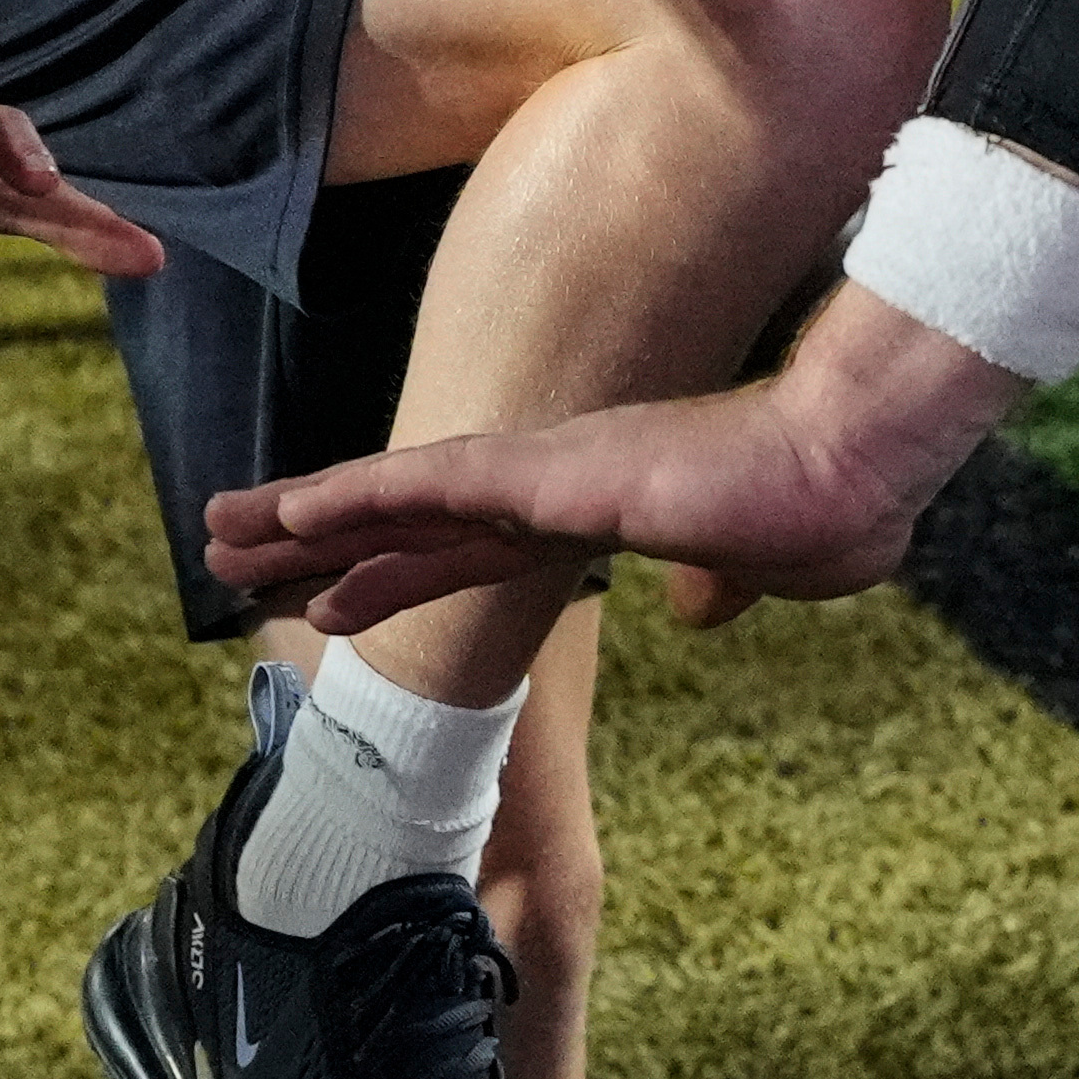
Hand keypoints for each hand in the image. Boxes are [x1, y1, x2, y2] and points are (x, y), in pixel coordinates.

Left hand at [202, 287, 1028, 636]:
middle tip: (231, 553)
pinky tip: (288, 515)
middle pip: (410, 519)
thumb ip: (722, 589)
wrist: (860, 464)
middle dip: (319, 542)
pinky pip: (429, 485)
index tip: (325, 599)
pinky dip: (353, 499)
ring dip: (305, 518)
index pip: (471, 547)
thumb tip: (698, 614)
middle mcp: (556, 483)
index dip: (392, 571)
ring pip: (398, 495)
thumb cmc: (834, 504)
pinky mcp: (548, 468)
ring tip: (218, 531)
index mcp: (601, 507)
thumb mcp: (770, 571)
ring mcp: (545, 471)